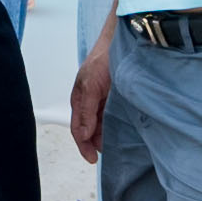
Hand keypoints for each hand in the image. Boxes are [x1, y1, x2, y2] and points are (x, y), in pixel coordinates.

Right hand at [67, 34, 113, 160]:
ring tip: (118, 143)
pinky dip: (115, 124)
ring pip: (102, 124)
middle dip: (96, 142)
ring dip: (107, 134)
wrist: (121, 42)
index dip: (83, 145)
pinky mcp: (115, 96)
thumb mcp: (91, 86)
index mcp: (79, 99)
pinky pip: (112, 115)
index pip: (78, 129)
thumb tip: (83, 135)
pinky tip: (124, 129)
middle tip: (108, 151)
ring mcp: (102, 99)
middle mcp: (90, 101)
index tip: (93, 158)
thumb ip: (86, 111)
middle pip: (90, 129)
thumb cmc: (103, 59)